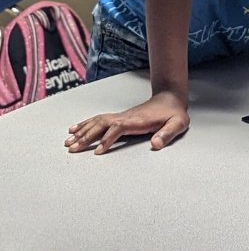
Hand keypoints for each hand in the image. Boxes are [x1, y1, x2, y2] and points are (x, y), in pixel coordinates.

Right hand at [64, 91, 189, 154]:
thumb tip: (155, 144)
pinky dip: (85, 124)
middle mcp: (125, 117)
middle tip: (72, 148)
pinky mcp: (119, 117)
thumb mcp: (178, 123)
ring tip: (68, 141)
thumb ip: (168, 134)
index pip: (117, 128)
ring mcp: (121, 116)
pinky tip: (75, 129)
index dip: (107, 139)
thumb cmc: (174, 113)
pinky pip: (98, 119)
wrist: (170, 98)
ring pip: (97, 122)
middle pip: (101, 125)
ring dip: (82, 131)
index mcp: (137, 120)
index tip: (97, 151)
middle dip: (86, 136)